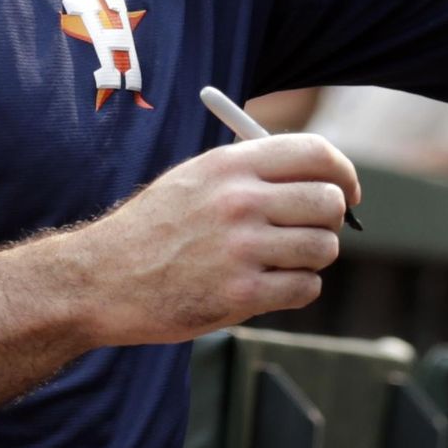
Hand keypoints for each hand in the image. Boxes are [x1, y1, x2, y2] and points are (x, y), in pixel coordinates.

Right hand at [61, 134, 361, 345]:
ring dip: (313, 258)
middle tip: (312, 232)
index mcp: (230, 165)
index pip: (316, 154)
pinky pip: (306, 287)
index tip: (348, 192)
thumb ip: (254, 172)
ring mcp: (241, 248)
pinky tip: (268, 286)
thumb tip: (323, 178)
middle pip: (329, 201)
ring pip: (324, 248)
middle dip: (331, 220)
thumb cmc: (154, 229)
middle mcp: (240, 201)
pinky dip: (297, 289)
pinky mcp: (240, 294)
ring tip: (281, 262)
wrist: (100, 280)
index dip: (343, 173)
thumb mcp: (196, 178)